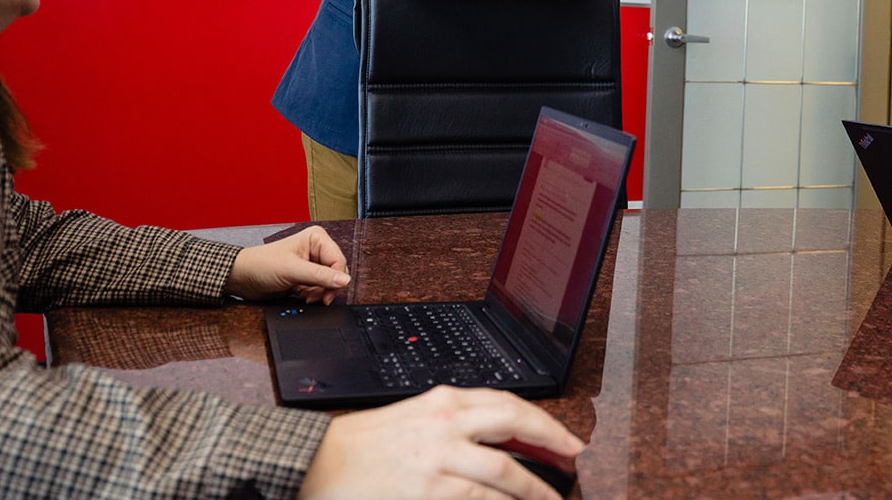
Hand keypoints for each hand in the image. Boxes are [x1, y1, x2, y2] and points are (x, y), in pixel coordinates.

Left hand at [224, 226, 349, 303]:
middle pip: (336, 272)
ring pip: (329, 283)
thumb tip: (344, 280)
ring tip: (304, 296)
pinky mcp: (306, 276)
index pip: (338, 260)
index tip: (328, 294)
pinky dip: (313, 296)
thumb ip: (320, 275)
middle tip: (316, 297)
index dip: (335, 279)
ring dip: (318, 293)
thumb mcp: (292, 270)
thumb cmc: (261, 264)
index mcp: (316, 238)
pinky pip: (320, 289)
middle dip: (326, 288)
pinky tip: (300, 295)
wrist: (243, 277)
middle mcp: (316, 249)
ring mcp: (312, 263)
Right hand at [298, 386, 582, 498]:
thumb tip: (503, 440)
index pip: (509, 403)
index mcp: (443, 401)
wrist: (316, 464)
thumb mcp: (416, 417)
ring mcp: (439, 461)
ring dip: (533, 491)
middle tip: (574, 463)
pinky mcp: (429, 493)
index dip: (545, 422)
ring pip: (504, 475)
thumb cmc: (364, 445)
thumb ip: (457, 422)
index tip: (568, 440)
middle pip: (515, 429)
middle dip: (552, 447)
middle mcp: (446, 425)